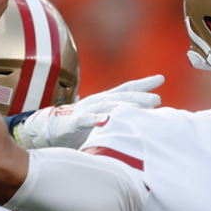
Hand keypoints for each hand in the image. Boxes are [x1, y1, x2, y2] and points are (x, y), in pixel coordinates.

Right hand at [13, 75, 164, 148]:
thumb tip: (133, 114)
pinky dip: (97, 119)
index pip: (126, 89)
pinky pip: (87, 120)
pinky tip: (106, 120)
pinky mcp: (75, 121)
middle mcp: (98, 102)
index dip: (143, 84)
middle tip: (158, 99)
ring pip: (109, 106)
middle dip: (140, 97)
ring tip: (140, 107)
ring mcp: (87, 110)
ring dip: (125, 106)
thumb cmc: (78, 128)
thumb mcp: (101, 120)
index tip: (160, 78)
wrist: (49, 131)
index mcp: (105, 100)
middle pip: (122, 97)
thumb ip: (115, 116)